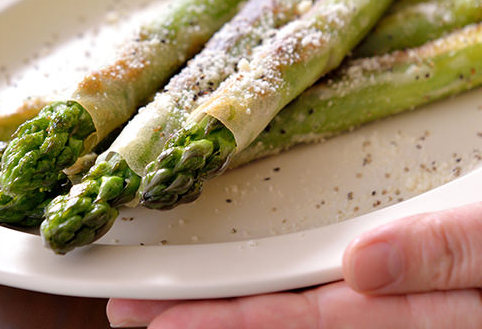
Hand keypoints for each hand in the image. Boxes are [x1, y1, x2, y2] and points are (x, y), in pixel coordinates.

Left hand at [107, 203, 481, 327]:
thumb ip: (442, 252)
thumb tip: (362, 265)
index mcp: (413, 305)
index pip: (305, 320)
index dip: (231, 321)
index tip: (162, 316)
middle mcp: (388, 306)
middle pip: (286, 320)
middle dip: (207, 320)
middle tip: (132, 311)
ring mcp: (384, 293)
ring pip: (299, 309)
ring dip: (229, 308)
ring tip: (164, 305)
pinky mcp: (386, 276)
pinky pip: (320, 291)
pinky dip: (275, 294)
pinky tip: (243, 293)